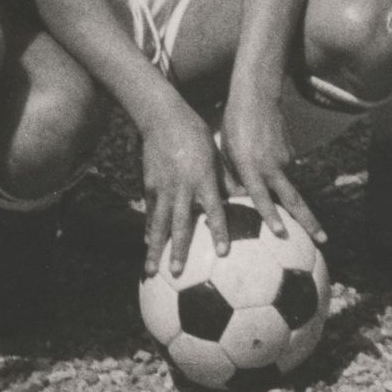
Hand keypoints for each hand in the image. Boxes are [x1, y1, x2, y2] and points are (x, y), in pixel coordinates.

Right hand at [141, 101, 230, 280]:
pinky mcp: (149, 185)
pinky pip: (150, 212)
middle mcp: (182, 187)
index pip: (214, 211)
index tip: (222, 253)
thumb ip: (225, 179)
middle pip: (179, 224)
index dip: (218, 232)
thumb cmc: (197, 135)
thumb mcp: (216, 155)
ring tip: (150, 270)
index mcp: (203, 179)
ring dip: (155, 249)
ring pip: (158, 224)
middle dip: (178, 250)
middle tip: (177, 273)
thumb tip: (243, 197)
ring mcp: (163, 188)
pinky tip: (147, 243)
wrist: (164, 118)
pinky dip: (149, 228)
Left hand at [218, 79, 324, 245]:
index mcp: (251, 167)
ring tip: (275, 186)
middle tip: (324, 239)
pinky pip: (285, 170)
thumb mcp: (227, 153)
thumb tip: (236, 200)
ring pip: (287, 185)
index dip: (272, 216)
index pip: (263, 197)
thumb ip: (234, 178)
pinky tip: (267, 158)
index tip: (283, 233)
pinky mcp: (291, 153)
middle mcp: (272, 166)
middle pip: (295, 200)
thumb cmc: (234, 126)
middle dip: (310, 221)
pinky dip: (278, 173)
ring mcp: (285, 159)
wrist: (257, 96)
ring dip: (286, 195)